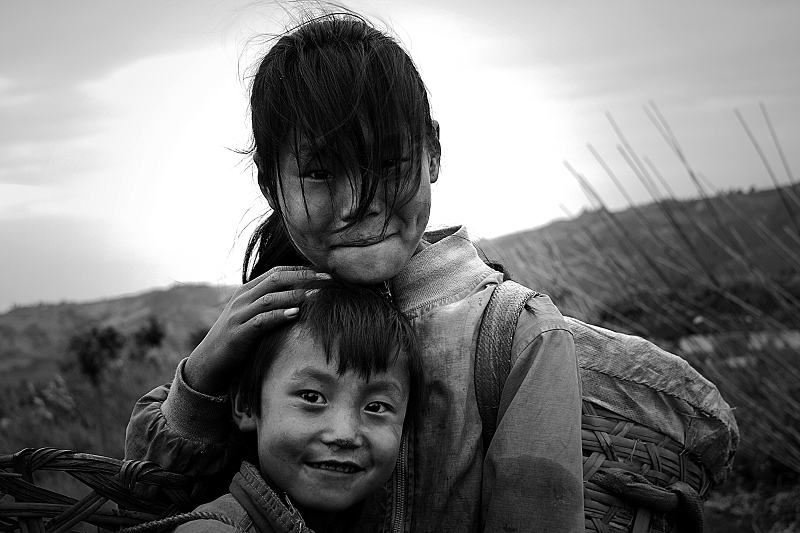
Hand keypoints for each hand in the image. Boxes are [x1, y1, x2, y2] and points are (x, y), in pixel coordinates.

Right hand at [184, 266, 328, 394]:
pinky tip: (296, 314)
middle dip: (304, 277)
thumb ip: (272, 304)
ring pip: (270, 298)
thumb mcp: (253, 315)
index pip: (278, 271)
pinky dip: (279, 315)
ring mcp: (239, 314)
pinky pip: (261, 321)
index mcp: (248, 290)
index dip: (302, 269)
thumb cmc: (238, 338)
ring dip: (295, 295)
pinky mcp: (238, 333)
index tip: (326, 271)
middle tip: (329, 278)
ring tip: (318, 294)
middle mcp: (243, 298)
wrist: (209, 361)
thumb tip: (304, 298)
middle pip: (276, 279)